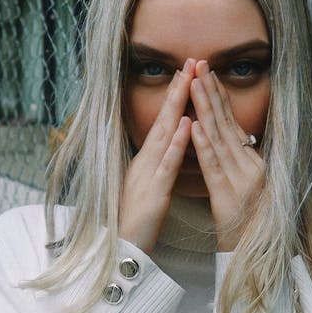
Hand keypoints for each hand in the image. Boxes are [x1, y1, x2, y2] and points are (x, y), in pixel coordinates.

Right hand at [119, 59, 194, 253]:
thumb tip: (167, 148)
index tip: (187, 72)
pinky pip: (167, 163)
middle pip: (164, 119)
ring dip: (176, 106)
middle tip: (190, 62)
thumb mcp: (148, 187)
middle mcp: (146, 160)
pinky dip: (177, 143)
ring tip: (188, 80)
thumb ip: (156, 166)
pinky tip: (186, 124)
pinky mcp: (154, 191)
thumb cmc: (137, 221)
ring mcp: (148, 173)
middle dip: (177, 90)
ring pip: (165, 134)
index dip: (175, 97)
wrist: (121, 250)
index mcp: (147, 160)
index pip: (164, 122)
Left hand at [190, 60, 265, 250]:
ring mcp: (241, 180)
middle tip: (200, 64)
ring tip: (195, 84)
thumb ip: (238, 163)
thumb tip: (230, 139)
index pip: (232, 122)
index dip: (219, 96)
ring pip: (220, 139)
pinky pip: (214, 167)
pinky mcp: (229, 196)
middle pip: (227, 124)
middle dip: (211, 92)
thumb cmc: (249, 225)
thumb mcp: (246, 187)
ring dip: (206, 109)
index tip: (207, 72)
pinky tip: (194, 126)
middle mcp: (251, 166)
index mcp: (253, 162)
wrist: (258, 256)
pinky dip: (203, 145)